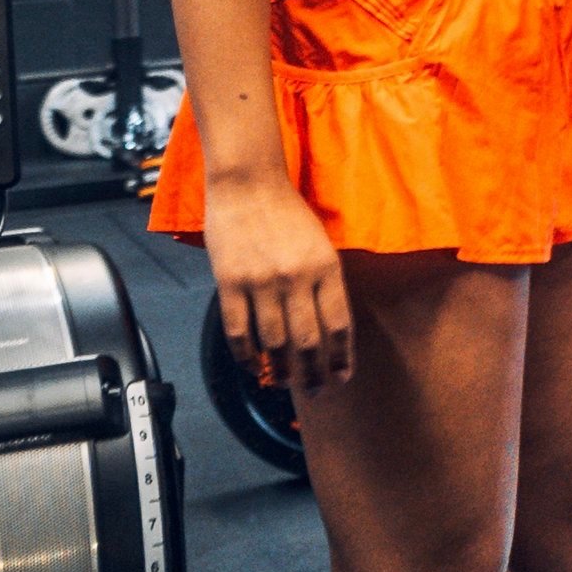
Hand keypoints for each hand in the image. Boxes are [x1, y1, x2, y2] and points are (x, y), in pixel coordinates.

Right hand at [202, 171, 353, 388]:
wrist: (248, 182)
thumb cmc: (287, 212)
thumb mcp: (321, 243)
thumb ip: (326, 282)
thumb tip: (328, 330)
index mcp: (325, 267)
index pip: (338, 326)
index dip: (341, 358)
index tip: (341, 378)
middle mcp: (296, 277)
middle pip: (308, 342)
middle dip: (313, 373)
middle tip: (314, 389)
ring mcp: (262, 281)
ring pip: (273, 342)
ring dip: (279, 370)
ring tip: (282, 382)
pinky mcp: (230, 282)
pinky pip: (239, 331)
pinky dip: (247, 356)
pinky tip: (253, 366)